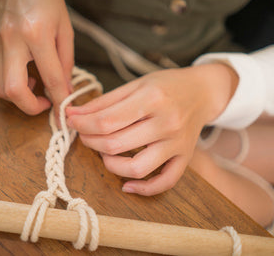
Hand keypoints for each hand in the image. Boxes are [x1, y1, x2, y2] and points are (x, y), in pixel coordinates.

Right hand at [0, 0, 73, 114]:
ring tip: (35, 84)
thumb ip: (66, 61)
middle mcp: (12, 40)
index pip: (51, 77)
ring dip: (19, 96)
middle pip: (13, 90)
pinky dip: (11, 83)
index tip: (63, 114)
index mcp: (37, 33)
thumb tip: (65, 89)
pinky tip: (24, 73)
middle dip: (30, 107)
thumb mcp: (65, 28)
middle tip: (45, 103)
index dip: (60, 100)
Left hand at [66, 64, 237, 195]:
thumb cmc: (166, 85)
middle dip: (90, 141)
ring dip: (110, 164)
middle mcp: (167, 123)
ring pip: (136, 168)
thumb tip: (71, 114)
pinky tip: (127, 184)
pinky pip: (164, 182)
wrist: (202, 92)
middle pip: (115, 144)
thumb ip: (102, 102)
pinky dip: (143, 189)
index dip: (82, 124)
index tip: (72, 121)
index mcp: (152, 99)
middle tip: (85, 133)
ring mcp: (177, 144)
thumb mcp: (134, 85)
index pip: (106, 121)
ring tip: (104, 152)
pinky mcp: (184, 158)